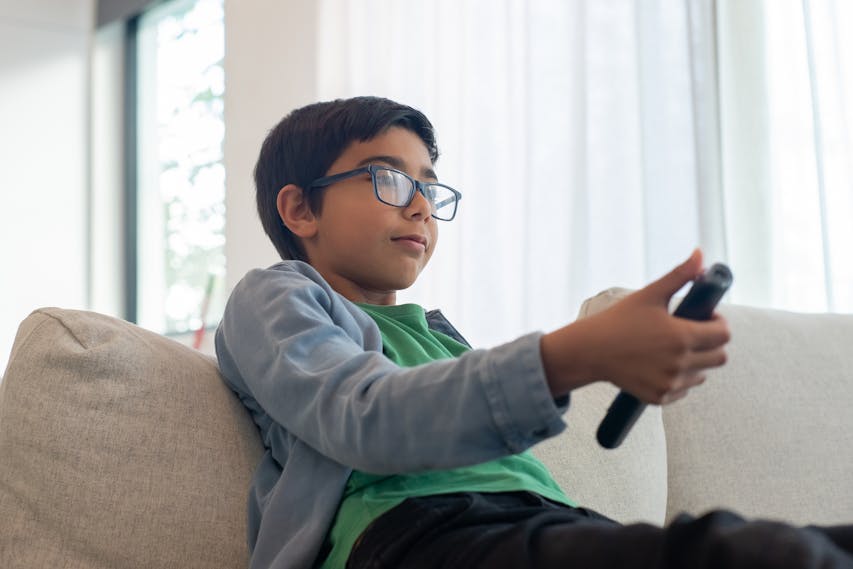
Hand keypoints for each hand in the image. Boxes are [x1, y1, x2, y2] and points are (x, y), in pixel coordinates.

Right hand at [541, 249, 730, 402]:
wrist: (590, 351)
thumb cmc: (619, 320)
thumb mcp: (650, 295)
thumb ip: (680, 275)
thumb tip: (700, 254)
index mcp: (682, 336)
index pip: (724, 335)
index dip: (718, 323)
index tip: (705, 318)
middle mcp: (680, 363)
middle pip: (719, 357)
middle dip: (711, 344)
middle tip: (690, 334)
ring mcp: (670, 383)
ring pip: (702, 374)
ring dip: (695, 362)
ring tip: (672, 349)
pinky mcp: (659, 397)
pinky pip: (683, 389)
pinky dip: (678, 378)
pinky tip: (660, 365)